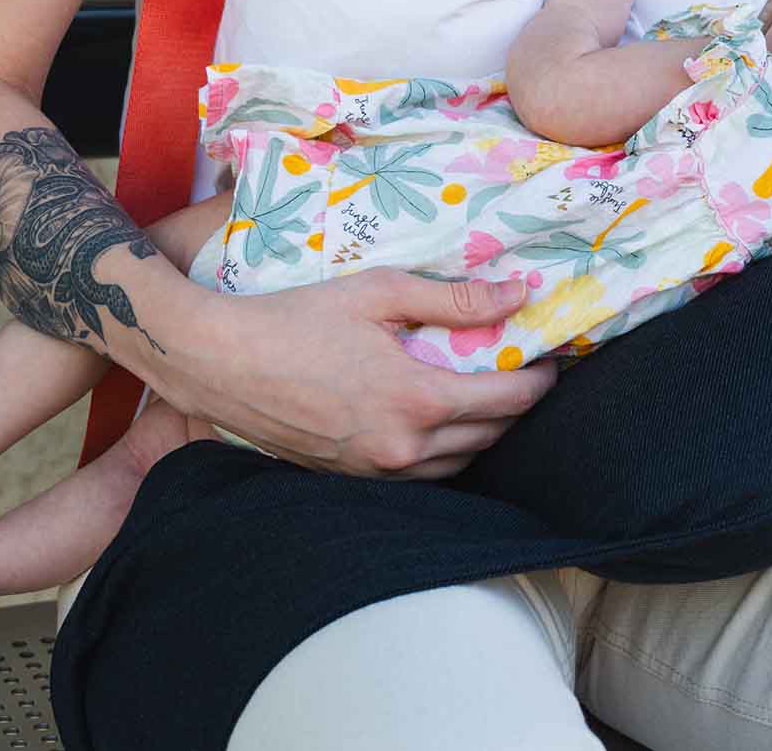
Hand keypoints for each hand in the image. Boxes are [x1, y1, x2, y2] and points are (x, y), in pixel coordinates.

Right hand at [154, 270, 556, 479]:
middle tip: (522, 369)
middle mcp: (403, 447)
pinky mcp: (351, 479)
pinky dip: (442, 449)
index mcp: (417, 400)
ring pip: (458, 462)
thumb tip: (518, 295)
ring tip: (484, 391)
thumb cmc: (297, 316)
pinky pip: (419, 473)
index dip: (539, 380)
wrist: (220, 362)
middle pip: (489, 435)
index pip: (508, 401)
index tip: (551, 358)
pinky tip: (435, 418)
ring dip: (481, 431)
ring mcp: (375, 471)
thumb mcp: (378, 292)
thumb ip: (453, 298)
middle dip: (515, 405)